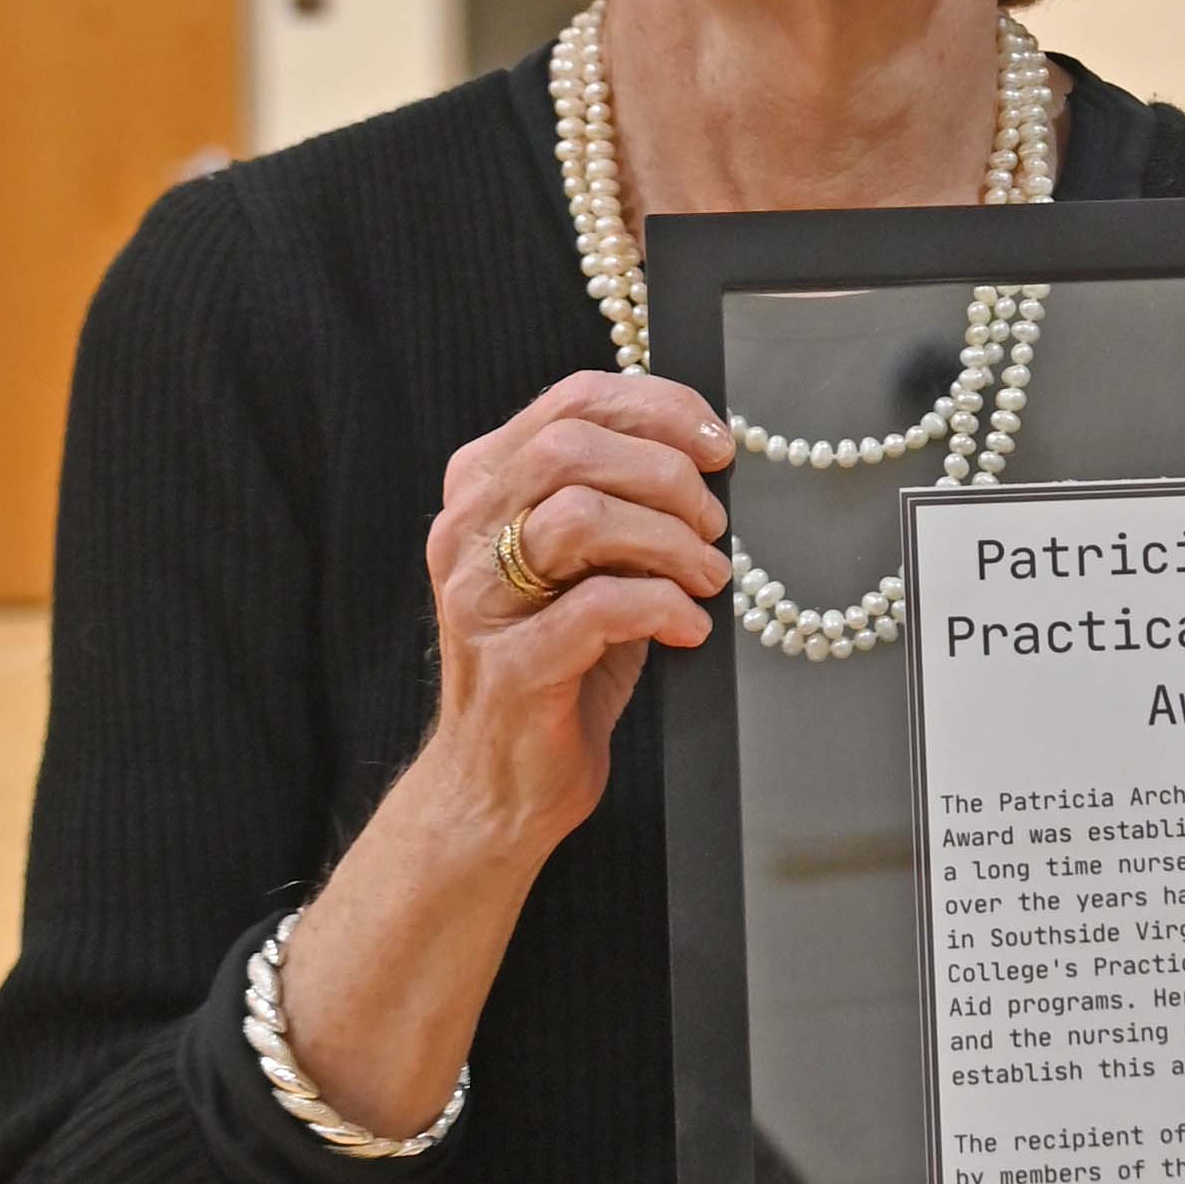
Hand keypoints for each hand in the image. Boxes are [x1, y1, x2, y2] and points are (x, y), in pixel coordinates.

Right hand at [423, 368, 735, 862]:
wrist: (503, 781)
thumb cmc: (561, 666)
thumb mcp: (590, 568)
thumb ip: (620, 505)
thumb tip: (705, 458)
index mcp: (483, 489)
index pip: (569, 402)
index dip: (658, 408)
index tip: (718, 444)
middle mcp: (466, 532)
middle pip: (572, 447)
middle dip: (667, 475)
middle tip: (713, 524)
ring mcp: (481, 598)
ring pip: (581, 516)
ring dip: (670, 541)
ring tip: (707, 579)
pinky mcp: (512, 664)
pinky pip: (602, 606)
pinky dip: (665, 607)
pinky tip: (689, 629)